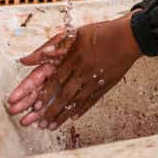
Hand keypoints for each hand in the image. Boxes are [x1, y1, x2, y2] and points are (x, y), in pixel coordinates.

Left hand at [6, 14, 140, 129]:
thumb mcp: (75, 33)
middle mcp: (84, 71)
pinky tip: (73, 117)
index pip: (54, 80)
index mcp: (74, 58)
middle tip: (37, 123)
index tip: (34, 106)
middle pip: (63, 94)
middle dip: (49, 110)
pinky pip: (92, 100)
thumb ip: (51, 45)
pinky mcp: (107, 84)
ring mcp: (96, 79)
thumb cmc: (103, 31)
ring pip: (76, 100)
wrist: (131, 36)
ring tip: (51, 125)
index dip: (43, 94)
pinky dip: (82, 109)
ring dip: (62, 114)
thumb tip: (27, 58)